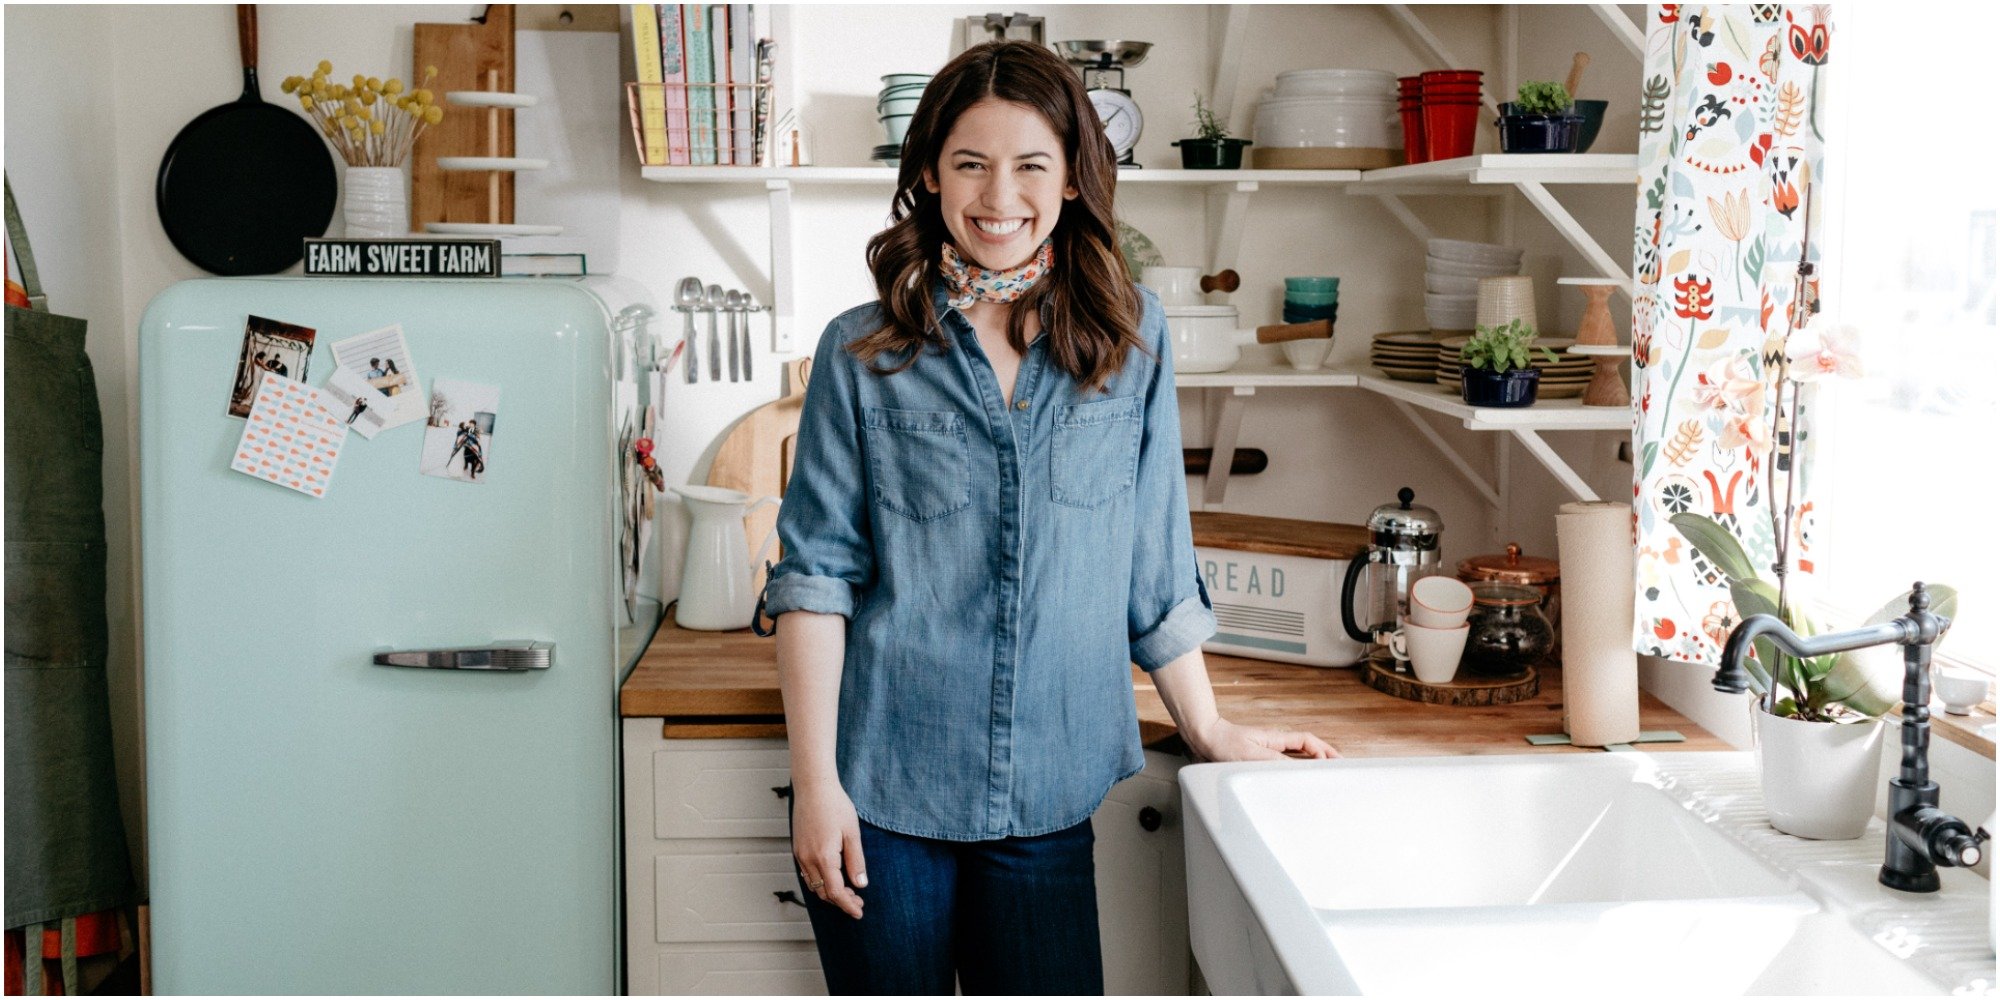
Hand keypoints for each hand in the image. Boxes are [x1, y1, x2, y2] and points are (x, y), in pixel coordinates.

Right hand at [791, 780, 866, 918]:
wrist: (813, 786)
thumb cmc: (835, 805)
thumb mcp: (852, 833)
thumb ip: (856, 861)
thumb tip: (861, 885)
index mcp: (824, 858)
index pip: (836, 893)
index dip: (848, 905)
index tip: (859, 912)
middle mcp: (808, 860)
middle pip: (823, 893)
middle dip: (841, 901)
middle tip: (858, 901)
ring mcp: (800, 855)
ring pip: (814, 885)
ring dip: (830, 892)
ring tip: (849, 890)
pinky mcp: (798, 848)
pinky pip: (808, 874)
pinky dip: (820, 882)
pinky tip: (833, 876)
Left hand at [1185, 717, 1337, 762]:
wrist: (1205, 738)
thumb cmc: (1223, 744)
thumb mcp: (1249, 754)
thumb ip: (1273, 761)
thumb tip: (1296, 769)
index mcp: (1276, 738)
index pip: (1308, 741)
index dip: (1323, 750)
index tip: (1334, 762)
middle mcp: (1276, 743)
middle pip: (1308, 747)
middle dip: (1326, 755)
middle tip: (1341, 766)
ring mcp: (1269, 749)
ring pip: (1298, 754)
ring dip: (1313, 761)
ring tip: (1327, 773)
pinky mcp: (1261, 757)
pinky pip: (1286, 762)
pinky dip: (1297, 768)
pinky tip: (1299, 777)